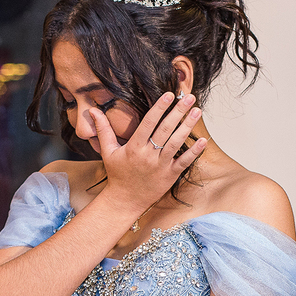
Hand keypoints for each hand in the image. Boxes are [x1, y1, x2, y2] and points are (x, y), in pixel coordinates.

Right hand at [90, 92, 207, 213]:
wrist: (126, 200)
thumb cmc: (118, 174)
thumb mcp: (108, 151)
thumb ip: (103, 129)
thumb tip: (92, 110)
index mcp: (134, 147)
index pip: (148, 123)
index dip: (159, 108)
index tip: (169, 94)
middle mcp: (148, 155)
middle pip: (165, 130)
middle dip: (178, 112)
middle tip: (190, 97)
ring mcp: (160, 166)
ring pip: (176, 143)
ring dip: (188, 126)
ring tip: (197, 111)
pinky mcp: (170, 176)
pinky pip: (184, 162)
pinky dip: (194, 152)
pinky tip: (203, 140)